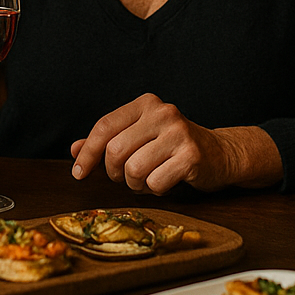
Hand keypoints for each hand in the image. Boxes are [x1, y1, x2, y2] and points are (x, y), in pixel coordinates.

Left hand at [70, 93, 240, 194]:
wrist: (220, 154)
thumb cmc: (173, 147)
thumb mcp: (139, 137)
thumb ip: (107, 142)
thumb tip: (74, 149)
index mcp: (146, 104)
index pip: (104, 126)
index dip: (88, 152)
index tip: (79, 172)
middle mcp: (162, 113)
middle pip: (115, 151)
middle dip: (115, 172)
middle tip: (127, 176)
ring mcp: (179, 133)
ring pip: (134, 169)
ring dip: (136, 184)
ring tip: (149, 178)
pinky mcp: (191, 156)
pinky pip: (155, 182)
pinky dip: (155, 190)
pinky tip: (167, 181)